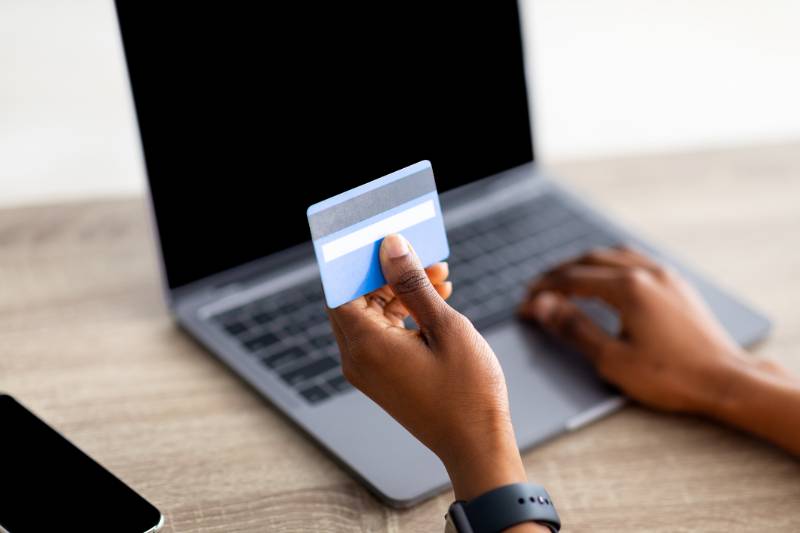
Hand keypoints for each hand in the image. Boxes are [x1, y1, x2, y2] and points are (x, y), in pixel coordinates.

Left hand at [326, 234, 526, 500]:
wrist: (477, 445)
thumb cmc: (467, 391)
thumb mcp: (445, 327)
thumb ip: (413, 283)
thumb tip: (391, 247)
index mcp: (366, 345)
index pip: (341, 289)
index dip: (356, 260)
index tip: (379, 239)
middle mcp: (358, 358)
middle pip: (356, 299)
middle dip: (388, 272)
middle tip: (421, 253)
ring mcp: (369, 370)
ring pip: (372, 315)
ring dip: (401, 292)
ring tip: (440, 276)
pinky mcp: (383, 377)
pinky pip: (383, 334)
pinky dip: (404, 314)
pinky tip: (436, 301)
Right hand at [519, 247, 750, 413]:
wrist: (726, 381)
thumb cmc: (671, 377)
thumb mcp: (612, 359)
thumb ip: (574, 328)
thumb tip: (543, 306)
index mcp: (627, 288)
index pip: (571, 280)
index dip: (542, 292)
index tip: (524, 305)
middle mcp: (646, 271)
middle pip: (588, 260)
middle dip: (558, 274)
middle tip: (537, 291)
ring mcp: (664, 274)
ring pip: (612, 254)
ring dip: (583, 264)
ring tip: (564, 279)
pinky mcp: (676, 283)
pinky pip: (634, 258)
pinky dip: (609, 262)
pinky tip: (605, 276)